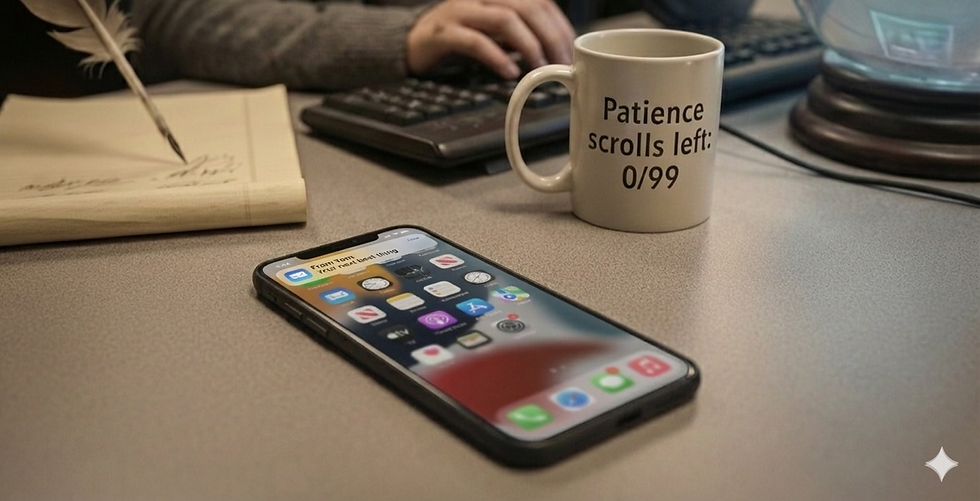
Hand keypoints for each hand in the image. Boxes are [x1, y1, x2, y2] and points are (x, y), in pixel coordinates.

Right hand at [406, 0, 574, 78]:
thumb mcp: (496, 31)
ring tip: (540, 68)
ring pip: (505, 19)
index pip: (540, 1)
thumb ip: (521, 35)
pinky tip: (510, 73)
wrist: (414, 40)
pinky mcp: (445, 33)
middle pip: (528, 7)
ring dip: (528, 45)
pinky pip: (475, 41)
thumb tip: (556, 53)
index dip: (560, 25)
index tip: (571, 51)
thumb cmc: (461, 36)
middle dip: (550, 37)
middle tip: (561, 64)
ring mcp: (462, 12)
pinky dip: (497, 58)